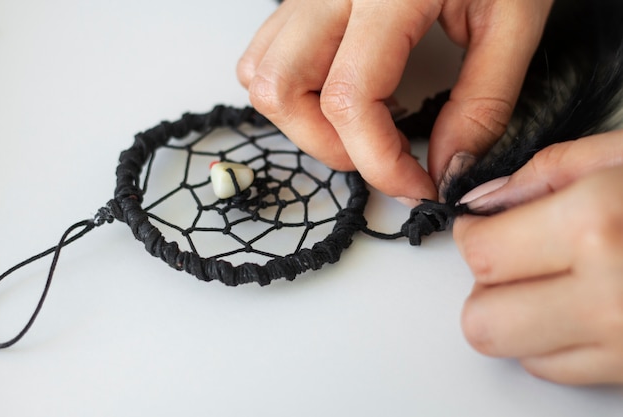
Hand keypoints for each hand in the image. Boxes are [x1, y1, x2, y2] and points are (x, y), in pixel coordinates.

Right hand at [238, 0, 552, 204]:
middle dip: (331, 148)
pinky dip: (291, 94)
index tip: (417, 186)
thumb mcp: (513, 21)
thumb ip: (483, 102)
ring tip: (363, 126)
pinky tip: (344, 96)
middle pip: (283, 91)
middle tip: (384, 157)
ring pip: (262, 76)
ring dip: (304, 124)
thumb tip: (447, 169)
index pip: (350, 98)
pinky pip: (263, 56)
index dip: (381, 163)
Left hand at [454, 130, 622, 384]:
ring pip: (517, 353)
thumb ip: (541, 175)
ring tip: (555, 281)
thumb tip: (481, 203)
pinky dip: (554, 342)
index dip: (472, 236)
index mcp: (598, 226)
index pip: (481, 254)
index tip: (483, 226)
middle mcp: (610, 297)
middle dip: (486, 287)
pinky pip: (560, 372)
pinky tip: (585, 306)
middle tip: (511, 258)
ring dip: (517, 317)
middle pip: (484, 322)